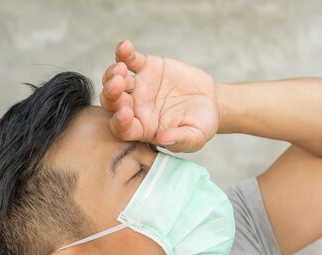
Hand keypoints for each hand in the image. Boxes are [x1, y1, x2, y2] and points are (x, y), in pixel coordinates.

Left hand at [100, 40, 219, 152]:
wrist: (210, 101)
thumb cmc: (201, 124)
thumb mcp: (195, 136)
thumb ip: (180, 140)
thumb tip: (163, 139)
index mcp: (141, 128)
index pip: (123, 128)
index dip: (120, 122)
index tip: (124, 114)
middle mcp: (134, 107)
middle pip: (112, 102)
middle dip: (111, 94)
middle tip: (117, 85)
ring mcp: (138, 86)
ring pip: (115, 79)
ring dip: (112, 74)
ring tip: (121, 69)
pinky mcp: (146, 67)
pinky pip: (130, 59)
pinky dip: (124, 53)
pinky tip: (125, 46)